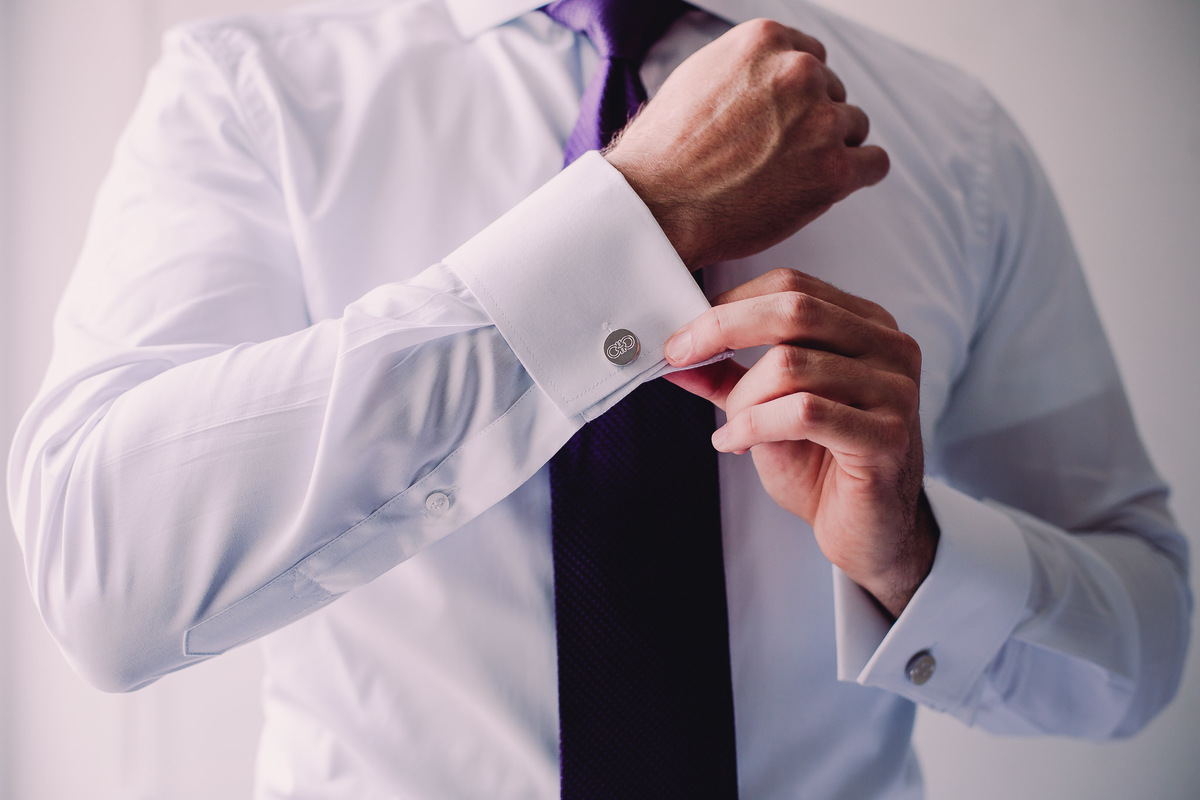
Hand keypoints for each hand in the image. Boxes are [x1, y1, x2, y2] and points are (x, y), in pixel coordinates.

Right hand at [604, 19, 889, 269]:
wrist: (656, 207)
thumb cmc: (664, 153)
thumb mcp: (698, 76)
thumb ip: (746, 68)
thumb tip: (770, 74)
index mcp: (765, 41)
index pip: (811, 57)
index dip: (795, 96)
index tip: (780, 120)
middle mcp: (798, 72)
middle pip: (833, 93)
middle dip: (810, 123)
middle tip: (774, 157)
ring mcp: (820, 121)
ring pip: (854, 127)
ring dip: (829, 151)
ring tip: (785, 178)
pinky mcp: (834, 170)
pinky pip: (874, 164)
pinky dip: (856, 176)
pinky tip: (824, 188)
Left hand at [663, 269, 936, 616]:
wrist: (867, 533)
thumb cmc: (821, 466)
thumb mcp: (765, 408)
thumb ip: (727, 375)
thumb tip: (674, 352)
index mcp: (867, 326)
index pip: (792, 286)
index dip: (730, 304)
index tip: (682, 334)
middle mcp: (890, 348)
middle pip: (794, 310)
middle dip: (723, 329)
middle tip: (680, 355)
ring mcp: (895, 391)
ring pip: (791, 365)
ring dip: (742, 400)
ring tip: (730, 429)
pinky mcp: (887, 436)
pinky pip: (804, 413)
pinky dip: (754, 427)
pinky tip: (736, 446)